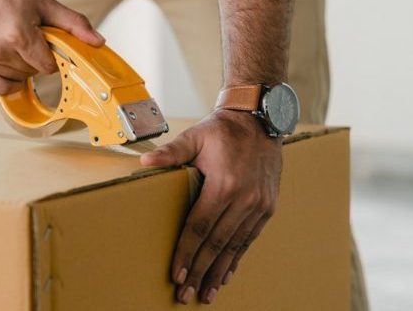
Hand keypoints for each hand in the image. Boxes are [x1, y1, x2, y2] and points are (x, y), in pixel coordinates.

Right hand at [0, 0, 104, 94]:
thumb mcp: (46, 4)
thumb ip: (74, 25)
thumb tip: (97, 42)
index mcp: (17, 34)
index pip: (47, 66)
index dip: (51, 57)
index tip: (45, 44)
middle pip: (32, 73)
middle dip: (35, 59)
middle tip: (26, 38)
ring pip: (17, 79)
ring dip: (20, 67)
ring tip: (12, 43)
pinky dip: (6, 79)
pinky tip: (5, 60)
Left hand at [140, 109, 281, 303]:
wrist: (260, 119)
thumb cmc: (223, 129)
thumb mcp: (195, 136)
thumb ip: (171, 152)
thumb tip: (145, 163)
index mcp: (225, 184)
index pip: (200, 227)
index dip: (186, 253)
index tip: (176, 274)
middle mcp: (244, 199)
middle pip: (216, 244)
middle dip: (199, 271)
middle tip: (185, 294)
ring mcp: (259, 205)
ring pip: (234, 246)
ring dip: (218, 272)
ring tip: (205, 293)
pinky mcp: (267, 207)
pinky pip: (249, 239)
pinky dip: (236, 259)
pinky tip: (225, 275)